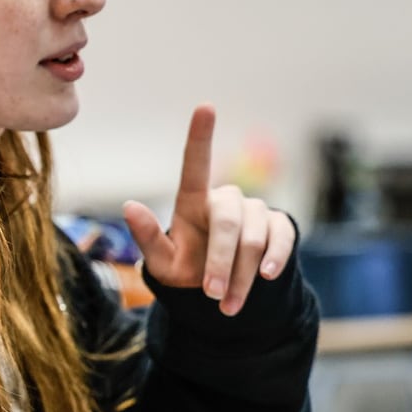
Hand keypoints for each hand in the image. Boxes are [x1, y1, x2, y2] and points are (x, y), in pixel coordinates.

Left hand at [123, 104, 295, 315]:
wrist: (220, 292)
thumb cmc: (184, 270)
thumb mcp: (161, 262)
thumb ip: (147, 238)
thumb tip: (128, 206)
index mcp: (192, 202)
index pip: (195, 165)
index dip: (200, 137)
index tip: (205, 106)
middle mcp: (224, 200)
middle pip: (227, 224)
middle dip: (220, 262)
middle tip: (211, 294)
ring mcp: (254, 211)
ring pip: (253, 238)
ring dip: (242, 275)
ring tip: (228, 305)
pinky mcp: (278, 225)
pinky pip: (282, 237)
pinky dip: (276, 258)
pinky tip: (269, 276)